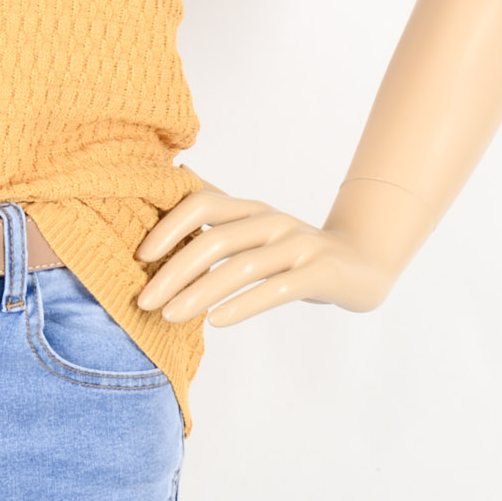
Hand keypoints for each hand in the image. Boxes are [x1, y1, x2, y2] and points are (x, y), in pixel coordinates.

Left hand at [135, 184, 395, 326]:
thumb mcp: (255, 229)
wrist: (362, 264)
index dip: (168, 226)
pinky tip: (216, 321)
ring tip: (169, 316)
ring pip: (240, 267)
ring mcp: (297, 245)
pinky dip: (242, 305)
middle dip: (173, 271)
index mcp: (251, 209)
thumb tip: (175, 179)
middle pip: (214, 238)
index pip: (202, 202)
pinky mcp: (319, 272)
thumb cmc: (294, 251)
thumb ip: (218, 212)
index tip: (139, 257)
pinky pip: (275, 289)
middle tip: (143, 300)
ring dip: (199, 293)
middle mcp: (271, 221)